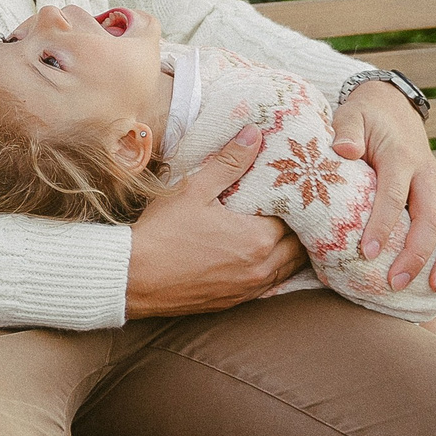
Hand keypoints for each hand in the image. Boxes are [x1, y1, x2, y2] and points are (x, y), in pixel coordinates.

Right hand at [125, 127, 303, 317]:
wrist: (134, 277)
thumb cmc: (164, 232)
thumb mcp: (195, 190)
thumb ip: (230, 162)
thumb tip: (254, 134)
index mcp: (258, 238)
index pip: (295, 218)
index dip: (297, 203)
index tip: (293, 189)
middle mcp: (262, 267)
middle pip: (299, 247)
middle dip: (300, 227)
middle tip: (294, 208)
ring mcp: (249, 288)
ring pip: (288, 269)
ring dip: (290, 251)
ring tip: (285, 232)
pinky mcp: (235, 301)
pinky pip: (269, 286)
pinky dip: (274, 270)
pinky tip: (263, 258)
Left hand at [333, 82, 435, 293]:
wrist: (393, 107)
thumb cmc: (366, 118)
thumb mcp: (351, 116)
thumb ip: (347, 132)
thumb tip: (344, 150)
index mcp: (401, 158)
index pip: (394, 195)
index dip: (382, 225)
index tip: (368, 253)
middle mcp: (428, 174)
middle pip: (432, 218)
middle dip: (417, 254)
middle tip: (396, 283)